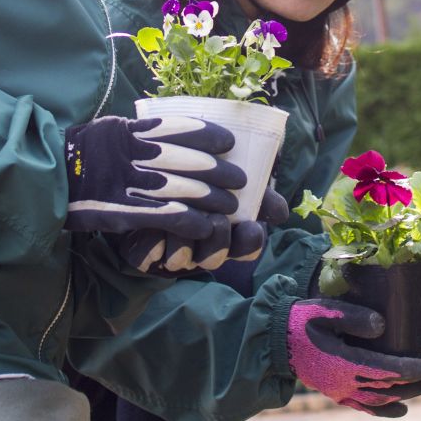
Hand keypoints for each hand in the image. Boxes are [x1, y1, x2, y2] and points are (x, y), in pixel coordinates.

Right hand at [64, 116, 242, 237]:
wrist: (45, 180)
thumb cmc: (77, 156)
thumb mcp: (106, 132)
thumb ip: (136, 132)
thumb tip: (166, 128)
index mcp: (129, 132)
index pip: (181, 128)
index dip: (210, 136)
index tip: (229, 143)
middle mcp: (134, 154)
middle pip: (191, 161)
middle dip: (221, 172)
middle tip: (240, 180)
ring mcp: (130, 183)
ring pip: (186, 189)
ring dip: (213, 199)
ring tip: (231, 206)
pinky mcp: (125, 211)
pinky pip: (168, 216)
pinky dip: (191, 222)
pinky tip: (206, 227)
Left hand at [122, 183, 290, 273]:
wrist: (140, 160)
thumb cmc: (192, 167)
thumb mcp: (227, 173)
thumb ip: (255, 189)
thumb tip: (281, 214)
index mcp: (224, 229)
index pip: (245, 247)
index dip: (250, 242)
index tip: (252, 226)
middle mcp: (199, 245)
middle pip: (214, 258)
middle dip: (218, 242)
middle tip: (217, 220)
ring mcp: (169, 249)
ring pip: (182, 259)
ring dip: (184, 241)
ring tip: (180, 219)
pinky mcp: (139, 249)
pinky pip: (147, 257)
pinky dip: (152, 244)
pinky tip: (153, 228)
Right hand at [286, 299, 420, 415]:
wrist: (272, 340)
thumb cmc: (300, 320)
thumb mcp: (324, 310)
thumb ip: (353, 316)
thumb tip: (383, 325)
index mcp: (345, 363)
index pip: (392, 371)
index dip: (418, 368)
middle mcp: (345, 384)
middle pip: (391, 388)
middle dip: (419, 380)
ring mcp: (339, 392)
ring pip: (381, 401)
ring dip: (407, 394)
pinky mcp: (334, 393)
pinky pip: (364, 407)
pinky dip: (385, 410)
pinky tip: (401, 409)